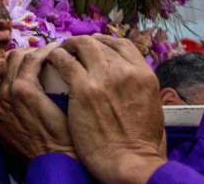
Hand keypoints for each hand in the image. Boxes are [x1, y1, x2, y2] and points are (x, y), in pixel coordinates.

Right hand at [0, 43, 74, 159]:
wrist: (54, 160)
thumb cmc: (40, 145)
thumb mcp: (12, 129)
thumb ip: (6, 110)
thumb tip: (13, 90)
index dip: (12, 62)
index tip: (29, 59)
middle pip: (3, 60)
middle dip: (23, 53)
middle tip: (41, 54)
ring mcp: (5, 93)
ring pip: (16, 56)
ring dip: (35, 50)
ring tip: (51, 52)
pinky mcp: (23, 89)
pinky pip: (33, 59)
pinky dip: (46, 52)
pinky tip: (56, 51)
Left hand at [48, 35, 166, 183]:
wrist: (129, 162)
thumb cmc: (141, 145)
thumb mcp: (152, 110)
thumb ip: (140, 90)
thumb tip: (130, 82)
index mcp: (145, 76)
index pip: (122, 45)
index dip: (105, 41)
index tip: (95, 44)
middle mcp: (125, 71)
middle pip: (99, 44)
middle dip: (84, 43)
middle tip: (72, 49)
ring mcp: (103, 77)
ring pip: (81, 46)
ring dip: (68, 47)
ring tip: (59, 52)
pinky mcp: (83, 88)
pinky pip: (64, 61)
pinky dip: (55, 58)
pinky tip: (50, 62)